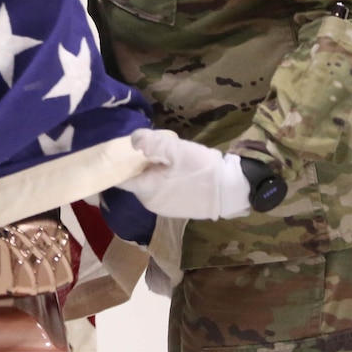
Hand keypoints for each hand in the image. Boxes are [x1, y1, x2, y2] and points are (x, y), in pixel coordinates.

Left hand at [117, 128, 251, 219]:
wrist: (232, 190)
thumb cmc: (201, 170)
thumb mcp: (176, 150)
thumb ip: (152, 143)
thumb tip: (132, 141)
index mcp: (146, 190)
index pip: (121, 178)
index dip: (119, 163)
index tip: (122, 150)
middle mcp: (150, 203)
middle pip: (136, 181)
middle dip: (141, 166)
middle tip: (154, 151)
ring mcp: (164, 209)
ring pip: (150, 186)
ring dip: (154, 173)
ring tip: (168, 160)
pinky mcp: (176, 210)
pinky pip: (162, 192)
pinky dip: (164, 182)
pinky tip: (177, 172)